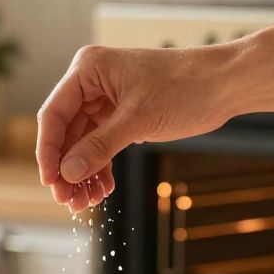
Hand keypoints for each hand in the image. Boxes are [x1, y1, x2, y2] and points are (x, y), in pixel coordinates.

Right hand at [35, 43, 243, 211]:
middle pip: (66, 133)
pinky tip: (102, 190)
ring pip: (83, 144)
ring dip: (83, 174)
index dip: (49, 151)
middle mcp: (92, 83)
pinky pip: (101, 146)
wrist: (225, 84)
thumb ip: (99, 147)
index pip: (55, 114)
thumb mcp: (138, 120)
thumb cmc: (185, 88)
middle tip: (68, 201)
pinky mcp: (122, 116)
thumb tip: (68, 173)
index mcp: (88, 70)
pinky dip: (100, 168)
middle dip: (67, 169)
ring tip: (85, 203)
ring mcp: (106, 101)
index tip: (50, 182)